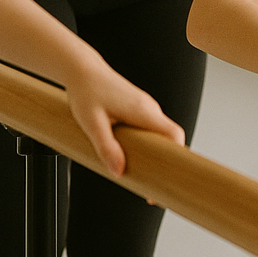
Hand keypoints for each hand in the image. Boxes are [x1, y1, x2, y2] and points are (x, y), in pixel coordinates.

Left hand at [65, 57, 184, 176]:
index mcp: (143, 111)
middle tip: (149, 187)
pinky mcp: (136, 107)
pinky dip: (145, 144)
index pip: (174, 134)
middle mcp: (148, 108)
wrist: (81, 69)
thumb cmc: (86, 91)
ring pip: (157, 135)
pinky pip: (148, 129)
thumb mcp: (92, 123)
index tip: (166, 179)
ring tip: (138, 175)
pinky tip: (130, 156)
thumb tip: (119, 172)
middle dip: (162, 163)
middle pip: (168, 139)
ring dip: (152, 154)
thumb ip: (106, 147)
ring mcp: (144, 107)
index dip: (176, 157)